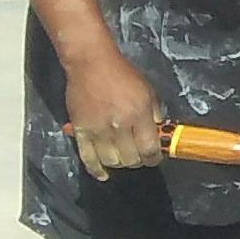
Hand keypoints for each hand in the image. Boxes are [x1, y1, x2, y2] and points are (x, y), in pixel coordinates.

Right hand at [62, 52, 168, 177]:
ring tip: (124, 158)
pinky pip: (88, 158)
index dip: (155, 158)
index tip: (155, 157)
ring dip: (120, 164)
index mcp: (138, 115)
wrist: (91, 64)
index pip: (149, 149)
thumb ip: (154, 113)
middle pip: (130, 159)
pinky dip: (96, 170)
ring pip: (111, 161)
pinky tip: (103, 174)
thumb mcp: (148, 91)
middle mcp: (119, 126)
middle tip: (139, 156)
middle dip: (138, 161)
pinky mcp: (82, 131)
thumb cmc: (122, 74)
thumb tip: (158, 132)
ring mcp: (98, 131)